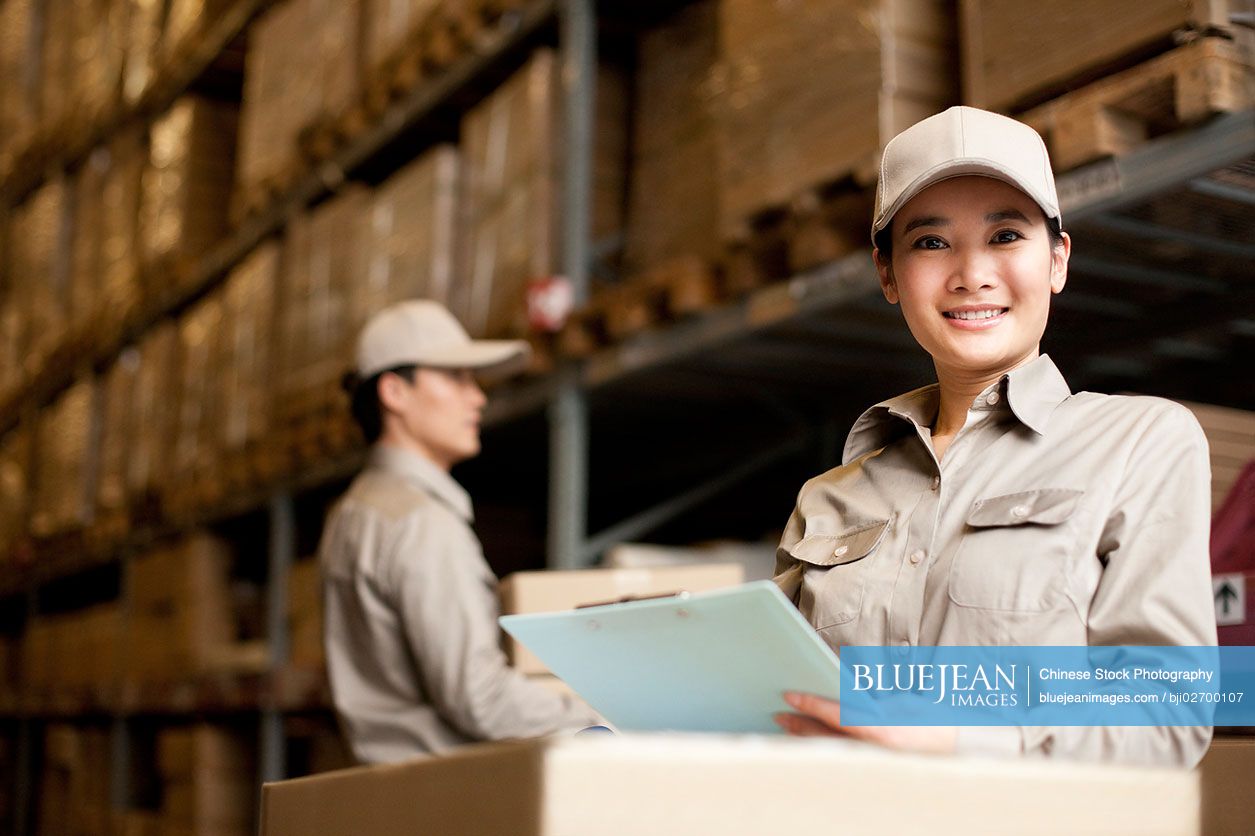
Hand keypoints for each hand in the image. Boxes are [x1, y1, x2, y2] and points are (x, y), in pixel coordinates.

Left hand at [775, 691, 958, 754]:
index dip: (810, 704)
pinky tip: (807, 742)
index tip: (788, 694)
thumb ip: (864, 698)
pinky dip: (821, 749)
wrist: (956, 751)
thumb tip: (833, 686)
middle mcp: (873, 752)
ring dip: (804, 739)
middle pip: (824, 738)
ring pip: (828, 751)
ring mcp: (871, 764)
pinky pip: (839, 759)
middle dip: (798, 725)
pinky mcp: (872, 771)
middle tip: (778, 713)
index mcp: (881, 731)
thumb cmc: (927, 721)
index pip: (836, 715)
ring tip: (787, 726)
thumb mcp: (898, 703)